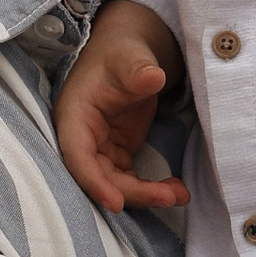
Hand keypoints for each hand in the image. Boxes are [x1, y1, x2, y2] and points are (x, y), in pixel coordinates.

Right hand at [54, 0, 188, 213]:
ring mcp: (100, 149)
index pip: (78, 156)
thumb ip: (138, 68)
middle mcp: (82, 139)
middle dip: (132, 193)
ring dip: (146, 195)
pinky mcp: (118, 154)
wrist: (129, 55)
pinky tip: (177, 190)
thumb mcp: (129, 56)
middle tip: (169, 198)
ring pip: (116, 184)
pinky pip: (130, 180)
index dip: (94, 182)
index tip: (115, 203)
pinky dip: (151, 189)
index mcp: (74, 117)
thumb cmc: (121, 53)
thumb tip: (153, 77)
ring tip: (181, 195)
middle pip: (100, 177)